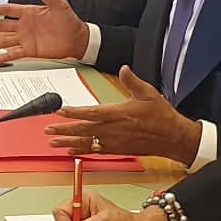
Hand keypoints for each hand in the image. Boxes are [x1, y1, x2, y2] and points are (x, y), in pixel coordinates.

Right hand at [0, 0, 89, 62]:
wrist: (77, 38)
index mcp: (29, 12)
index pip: (8, 9)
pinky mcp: (30, 50)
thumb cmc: (68, 21)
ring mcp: (26, 38)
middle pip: (1, 25)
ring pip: (5, 40)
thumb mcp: (59, 5)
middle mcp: (24, 25)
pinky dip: (6, 55)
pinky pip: (15, 52)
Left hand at [44, 66, 202, 162]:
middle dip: (64, 129)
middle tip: (48, 129)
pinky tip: (71, 151)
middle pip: (83, 129)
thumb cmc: (161, 116)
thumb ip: (132, 81)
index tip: (60, 111)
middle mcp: (113, 129)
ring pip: (86, 142)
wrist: (172, 138)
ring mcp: (114, 142)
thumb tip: (124, 69)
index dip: (74, 112)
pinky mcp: (117, 150)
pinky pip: (95, 151)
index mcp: (118, 114)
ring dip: (68, 142)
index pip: (91, 112)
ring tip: (53, 142)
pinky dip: (81, 151)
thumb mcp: (148, 93)